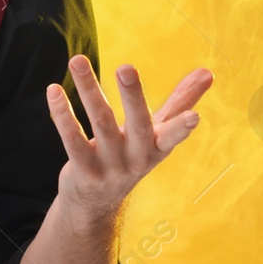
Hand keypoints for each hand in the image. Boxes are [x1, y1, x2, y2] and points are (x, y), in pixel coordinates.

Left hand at [45, 55, 213, 215]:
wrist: (97, 203)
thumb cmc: (132, 155)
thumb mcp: (158, 134)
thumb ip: (181, 102)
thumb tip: (208, 72)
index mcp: (158, 147)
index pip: (173, 136)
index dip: (183, 128)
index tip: (195, 117)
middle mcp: (137, 158)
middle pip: (137, 123)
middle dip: (133, 95)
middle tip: (126, 67)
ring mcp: (110, 166)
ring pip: (100, 122)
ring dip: (89, 89)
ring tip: (77, 60)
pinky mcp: (84, 170)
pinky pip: (72, 139)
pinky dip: (62, 114)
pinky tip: (54, 90)